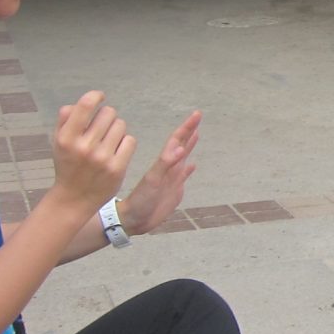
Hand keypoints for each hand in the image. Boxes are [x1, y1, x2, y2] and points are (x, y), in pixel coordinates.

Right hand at [52, 92, 136, 215]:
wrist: (74, 198)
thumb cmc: (68, 165)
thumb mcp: (59, 142)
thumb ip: (65, 119)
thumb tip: (79, 103)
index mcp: (66, 138)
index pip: (86, 105)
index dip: (96, 96)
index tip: (100, 97)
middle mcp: (84, 147)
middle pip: (109, 113)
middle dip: (107, 117)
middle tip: (102, 129)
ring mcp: (102, 158)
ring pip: (121, 125)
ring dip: (117, 130)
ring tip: (108, 141)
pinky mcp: (117, 168)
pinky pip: (130, 140)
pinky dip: (125, 143)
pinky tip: (116, 151)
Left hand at [117, 111, 202, 234]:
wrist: (134, 219)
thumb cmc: (140, 200)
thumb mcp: (153, 180)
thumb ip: (166, 164)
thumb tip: (180, 148)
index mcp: (164, 163)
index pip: (177, 140)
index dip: (187, 127)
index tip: (196, 114)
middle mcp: (170, 167)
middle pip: (181, 144)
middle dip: (190, 130)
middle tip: (198, 116)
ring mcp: (172, 178)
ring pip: (183, 157)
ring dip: (189, 145)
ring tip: (196, 134)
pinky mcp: (175, 189)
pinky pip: (183, 175)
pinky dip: (189, 169)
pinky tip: (193, 165)